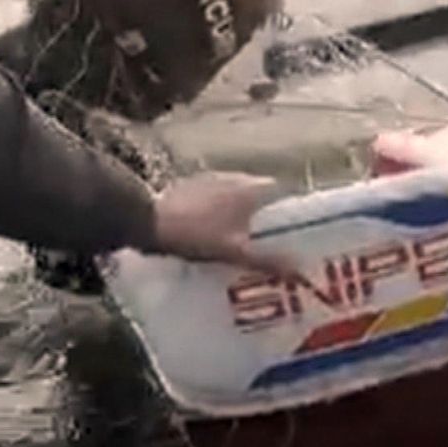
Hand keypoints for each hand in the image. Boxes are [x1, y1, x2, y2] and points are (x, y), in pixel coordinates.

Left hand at [149, 172, 303, 279]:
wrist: (147, 222)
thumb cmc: (196, 235)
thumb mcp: (234, 252)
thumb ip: (267, 260)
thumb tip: (300, 268)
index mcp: (249, 189)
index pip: (281, 190)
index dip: (289, 210)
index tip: (295, 230)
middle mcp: (233, 177)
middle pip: (259, 193)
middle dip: (265, 214)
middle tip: (270, 240)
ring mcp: (210, 180)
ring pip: (236, 195)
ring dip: (241, 212)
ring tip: (242, 240)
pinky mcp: (191, 186)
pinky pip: (216, 198)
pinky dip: (221, 212)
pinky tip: (214, 232)